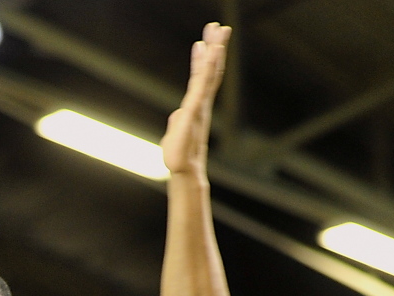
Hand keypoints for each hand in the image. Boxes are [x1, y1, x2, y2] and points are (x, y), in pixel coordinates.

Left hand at [161, 22, 230, 175]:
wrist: (183, 171)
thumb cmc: (178, 157)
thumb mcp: (174, 134)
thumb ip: (177, 121)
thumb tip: (177, 114)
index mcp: (194, 105)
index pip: (200, 78)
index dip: (202, 60)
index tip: (203, 41)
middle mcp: (200, 102)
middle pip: (209, 70)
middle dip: (214, 48)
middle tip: (218, 26)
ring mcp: (200, 104)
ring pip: (209, 73)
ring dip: (214, 51)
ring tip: (219, 31)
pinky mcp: (196, 109)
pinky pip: (203, 84)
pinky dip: (208, 67)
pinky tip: (211, 52)